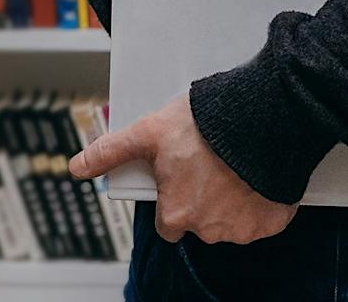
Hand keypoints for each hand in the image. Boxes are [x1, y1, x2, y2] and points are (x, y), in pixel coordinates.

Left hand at [69, 92, 298, 245]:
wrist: (262, 117)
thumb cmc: (205, 124)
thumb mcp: (149, 131)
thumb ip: (112, 152)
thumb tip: (76, 167)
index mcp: (176, 214)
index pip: (167, 223)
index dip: (172, 196)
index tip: (181, 174)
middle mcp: (208, 230)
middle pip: (198, 221)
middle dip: (202, 197)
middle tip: (208, 161)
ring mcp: (242, 229)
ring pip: (229, 220)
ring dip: (230, 198)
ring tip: (232, 162)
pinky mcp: (271, 222)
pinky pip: (261, 218)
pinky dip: (258, 200)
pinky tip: (253, 173)